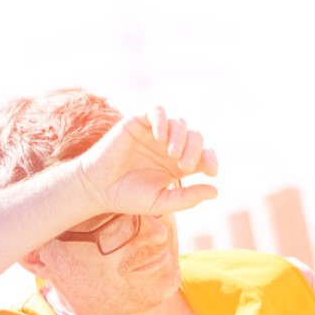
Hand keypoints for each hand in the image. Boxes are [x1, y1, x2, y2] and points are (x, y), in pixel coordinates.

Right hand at [75, 105, 218, 216]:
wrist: (98, 188)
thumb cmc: (128, 197)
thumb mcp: (162, 202)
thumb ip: (188, 198)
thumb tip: (215, 190)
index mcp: (177, 165)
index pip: (203, 155)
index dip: (210, 160)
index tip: (211, 171)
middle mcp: (169, 146)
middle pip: (195, 138)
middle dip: (195, 150)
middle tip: (184, 165)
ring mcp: (154, 133)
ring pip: (179, 123)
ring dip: (180, 137)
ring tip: (171, 154)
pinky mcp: (138, 122)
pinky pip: (157, 112)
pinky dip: (162, 121)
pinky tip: (159, 138)